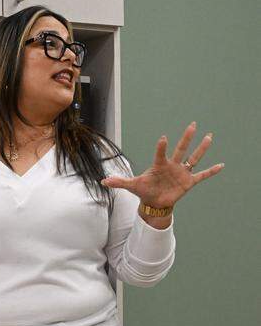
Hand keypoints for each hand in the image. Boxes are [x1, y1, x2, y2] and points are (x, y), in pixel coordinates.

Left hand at [101, 121, 224, 207]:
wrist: (154, 202)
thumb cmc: (144, 190)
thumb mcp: (131, 186)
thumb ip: (119, 182)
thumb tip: (103, 181)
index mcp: (159, 165)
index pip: (160, 153)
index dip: (161, 147)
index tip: (164, 138)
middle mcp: (172, 166)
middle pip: (181, 149)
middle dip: (187, 137)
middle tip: (193, 124)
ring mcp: (182, 173)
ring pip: (194, 158)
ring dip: (202, 148)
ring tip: (209, 136)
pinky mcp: (189, 182)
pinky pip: (202, 175)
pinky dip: (211, 171)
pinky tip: (221, 165)